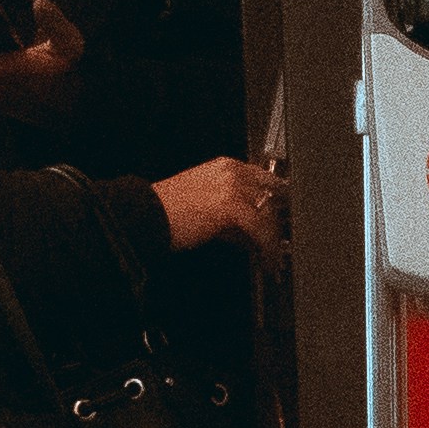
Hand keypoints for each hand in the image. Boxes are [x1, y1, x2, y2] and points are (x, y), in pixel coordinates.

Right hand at [155, 154, 284, 255]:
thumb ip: (232, 213)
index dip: (277, 202)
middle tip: (282, 243)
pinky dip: (267, 248)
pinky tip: (267, 261)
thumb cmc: (167, 213)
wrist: (146, 215)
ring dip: (273, 238)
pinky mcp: (231, 207)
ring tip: (273, 258)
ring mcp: (232, 187)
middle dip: (279, 222)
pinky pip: (260, 229)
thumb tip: (252, 233)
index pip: (264, 180)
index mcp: (226, 166)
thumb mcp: (206, 204)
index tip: (282, 220)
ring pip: (268, 213)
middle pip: (271, 195)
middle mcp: (232, 172)